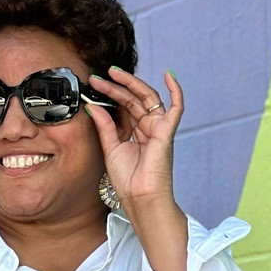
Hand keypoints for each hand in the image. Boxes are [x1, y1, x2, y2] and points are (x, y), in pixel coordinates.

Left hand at [87, 66, 182, 214]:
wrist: (139, 197)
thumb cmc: (128, 180)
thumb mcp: (110, 148)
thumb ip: (104, 125)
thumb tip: (93, 106)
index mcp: (135, 132)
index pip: (123, 106)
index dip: (110, 94)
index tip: (94, 85)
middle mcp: (148, 128)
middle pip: (133, 99)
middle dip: (116, 86)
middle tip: (99, 77)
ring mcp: (158, 128)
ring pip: (146, 98)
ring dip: (130, 84)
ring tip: (113, 73)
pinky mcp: (167, 132)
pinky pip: (177, 108)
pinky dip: (175, 91)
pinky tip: (169, 75)